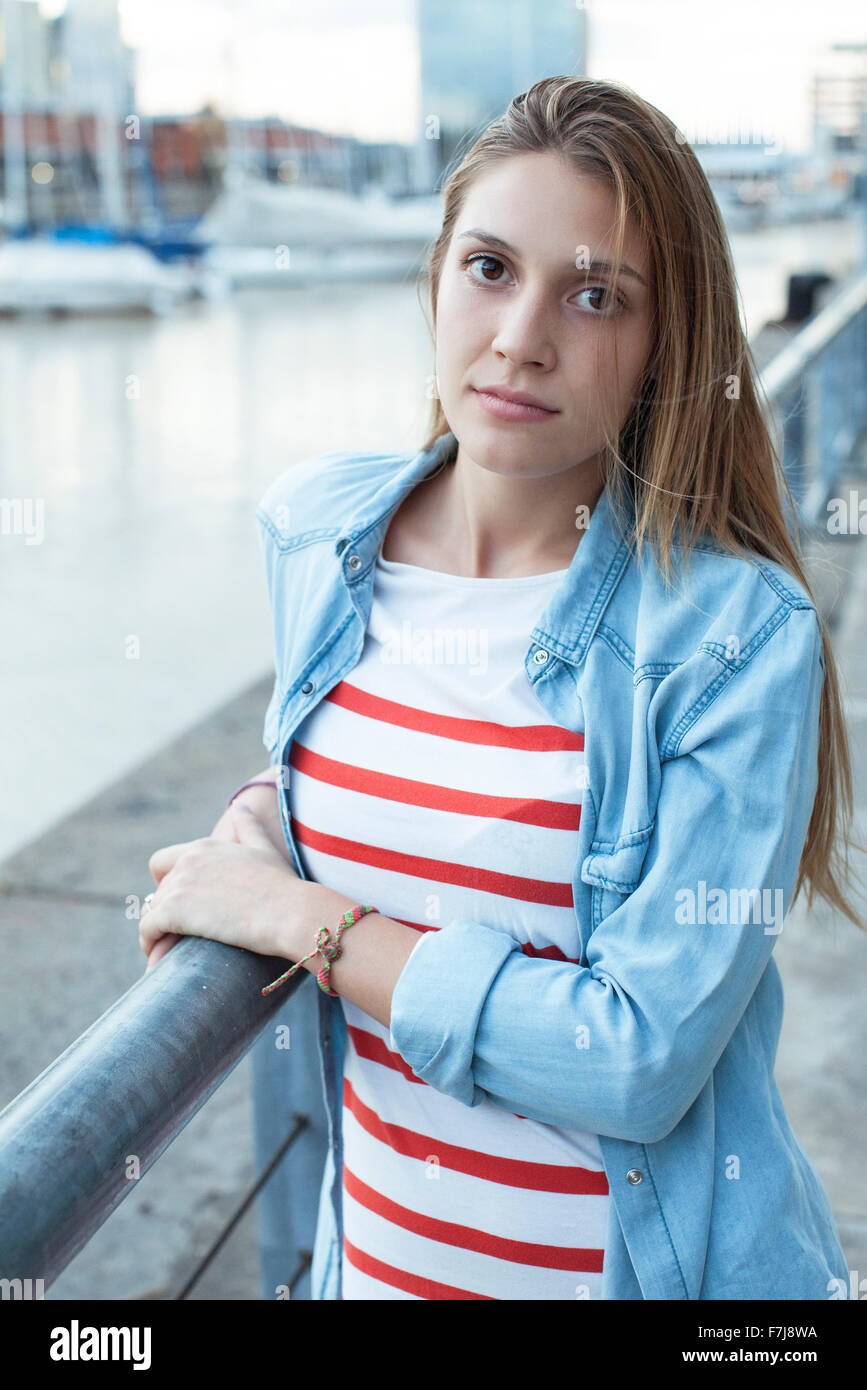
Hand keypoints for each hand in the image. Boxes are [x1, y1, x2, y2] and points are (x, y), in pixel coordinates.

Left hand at [139, 802, 304, 968]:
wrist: (290, 910)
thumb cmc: (283, 885)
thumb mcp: (264, 848)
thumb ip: (248, 826)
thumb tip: (239, 806)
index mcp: (205, 846)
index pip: (162, 863)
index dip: (166, 885)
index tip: (179, 906)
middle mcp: (188, 860)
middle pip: (159, 891)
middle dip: (167, 913)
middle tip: (179, 937)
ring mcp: (179, 884)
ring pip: (152, 911)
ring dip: (158, 932)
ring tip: (168, 953)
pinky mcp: (174, 911)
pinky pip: (148, 929)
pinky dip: (150, 945)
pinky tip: (160, 961)